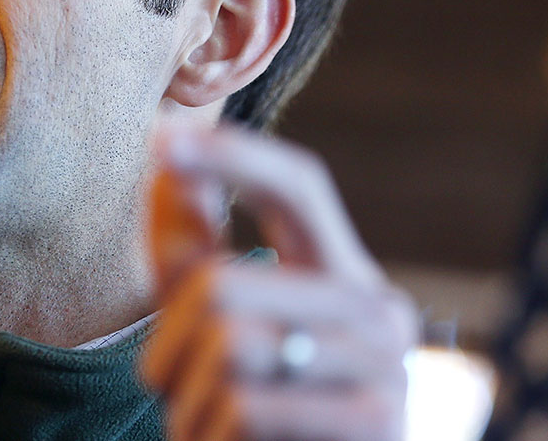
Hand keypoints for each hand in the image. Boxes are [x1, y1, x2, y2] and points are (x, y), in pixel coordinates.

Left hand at [142, 124, 417, 440]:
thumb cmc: (265, 426)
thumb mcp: (226, 334)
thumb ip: (197, 255)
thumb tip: (165, 158)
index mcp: (348, 278)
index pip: (302, 187)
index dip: (234, 156)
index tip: (163, 137)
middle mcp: (381, 313)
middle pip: (225, 281)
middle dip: (165, 343)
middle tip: (168, 391)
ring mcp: (384, 372)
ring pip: (228, 344)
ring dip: (184, 401)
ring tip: (205, 430)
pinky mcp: (371, 424)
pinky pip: (245, 406)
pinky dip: (207, 435)